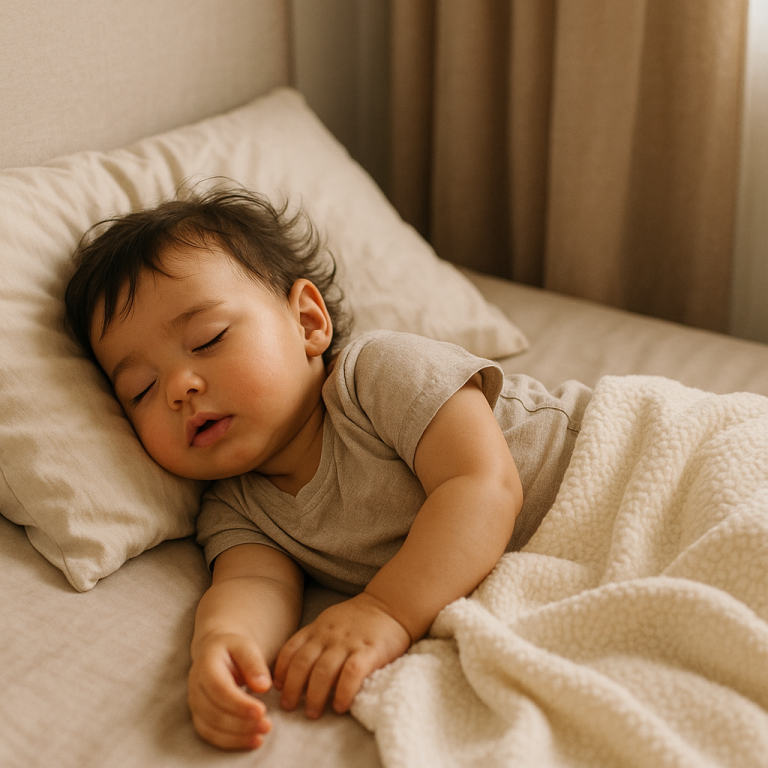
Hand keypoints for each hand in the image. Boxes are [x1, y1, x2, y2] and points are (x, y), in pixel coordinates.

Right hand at [188, 632, 273, 749]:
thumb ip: (254, 664)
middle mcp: (196, 686)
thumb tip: (263, 686)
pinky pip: (211, 735)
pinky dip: (231, 741)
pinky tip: (252, 740)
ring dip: (237, 736)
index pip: (219, 689)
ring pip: (211, 728)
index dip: (239, 704)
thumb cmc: (233, 648)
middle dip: (241, 723)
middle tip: (267, 725)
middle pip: (214, 712)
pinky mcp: (199, 716)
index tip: (261, 711)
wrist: (214, 650)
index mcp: (205, 664)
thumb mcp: (246, 646)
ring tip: (261, 735)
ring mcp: (195, 703)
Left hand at [273, 592, 410, 717]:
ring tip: (312, 713)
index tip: (278, 688)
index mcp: (317, 628)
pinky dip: (343, 692)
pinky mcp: (368, 651)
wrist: (390, 605)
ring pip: (323, 671)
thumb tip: (297, 670)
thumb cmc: (358, 619)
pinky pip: (351, 673)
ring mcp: (348, 643)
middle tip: (289, 707)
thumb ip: (314, 640)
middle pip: (303, 664)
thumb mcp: (330, 621)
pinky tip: (340, 706)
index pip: (291, 649)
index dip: (281, 671)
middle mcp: (328, 635)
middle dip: (292, 688)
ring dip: (314, 695)